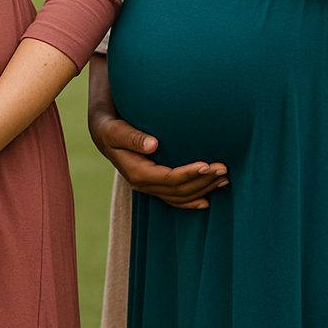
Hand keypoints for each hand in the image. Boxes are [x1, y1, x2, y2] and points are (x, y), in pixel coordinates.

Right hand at [86, 55, 226, 208]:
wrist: (102, 134)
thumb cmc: (110, 128)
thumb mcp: (115, 130)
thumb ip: (131, 137)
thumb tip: (153, 144)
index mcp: (136, 173)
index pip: (169, 178)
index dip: (190, 174)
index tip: (208, 164)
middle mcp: (144, 184)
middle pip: (179, 190)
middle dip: (203, 181)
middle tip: (224, 169)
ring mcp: (150, 187)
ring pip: (180, 196)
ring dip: (204, 189)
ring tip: (224, 179)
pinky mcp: (154, 184)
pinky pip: (175, 198)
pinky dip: (192, 200)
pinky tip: (207, 199)